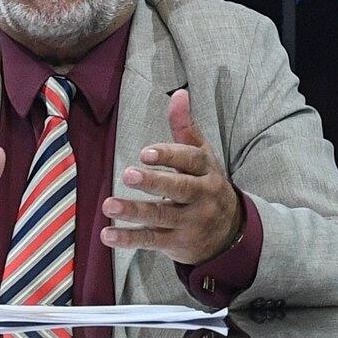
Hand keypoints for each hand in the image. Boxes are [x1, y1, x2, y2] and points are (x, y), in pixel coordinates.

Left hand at [102, 89, 242, 264]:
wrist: (229, 233)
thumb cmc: (206, 185)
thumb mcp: (202, 156)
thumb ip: (186, 127)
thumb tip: (179, 93)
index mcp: (207, 172)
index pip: (192, 161)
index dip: (169, 155)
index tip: (145, 152)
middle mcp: (202, 197)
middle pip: (179, 189)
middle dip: (154, 182)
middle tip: (129, 174)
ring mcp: (189, 222)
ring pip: (161, 216)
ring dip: (134, 211)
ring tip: (109, 204)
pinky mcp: (176, 243)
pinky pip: (151, 240)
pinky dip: (128, 239)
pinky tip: (108, 234)